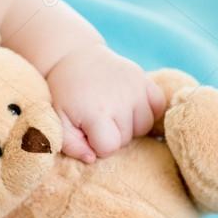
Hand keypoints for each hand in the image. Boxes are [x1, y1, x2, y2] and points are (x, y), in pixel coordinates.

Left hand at [46, 43, 166, 161]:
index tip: (87, 133)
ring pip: (144, 127)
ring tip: (112, 114)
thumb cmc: (65, 94)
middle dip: (111, 135)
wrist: (75, 58)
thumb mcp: (58, 121)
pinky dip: (148, 111)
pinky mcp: (146, 79)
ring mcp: (136, 88)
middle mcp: (121, 99)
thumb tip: (92, 159)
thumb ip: (71, 145)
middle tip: (96, 119)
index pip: (110, 147)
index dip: (98, 146)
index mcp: (97, 111)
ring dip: (129, 126)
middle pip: (126, 139)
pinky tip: (130, 107)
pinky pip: (158, 107)